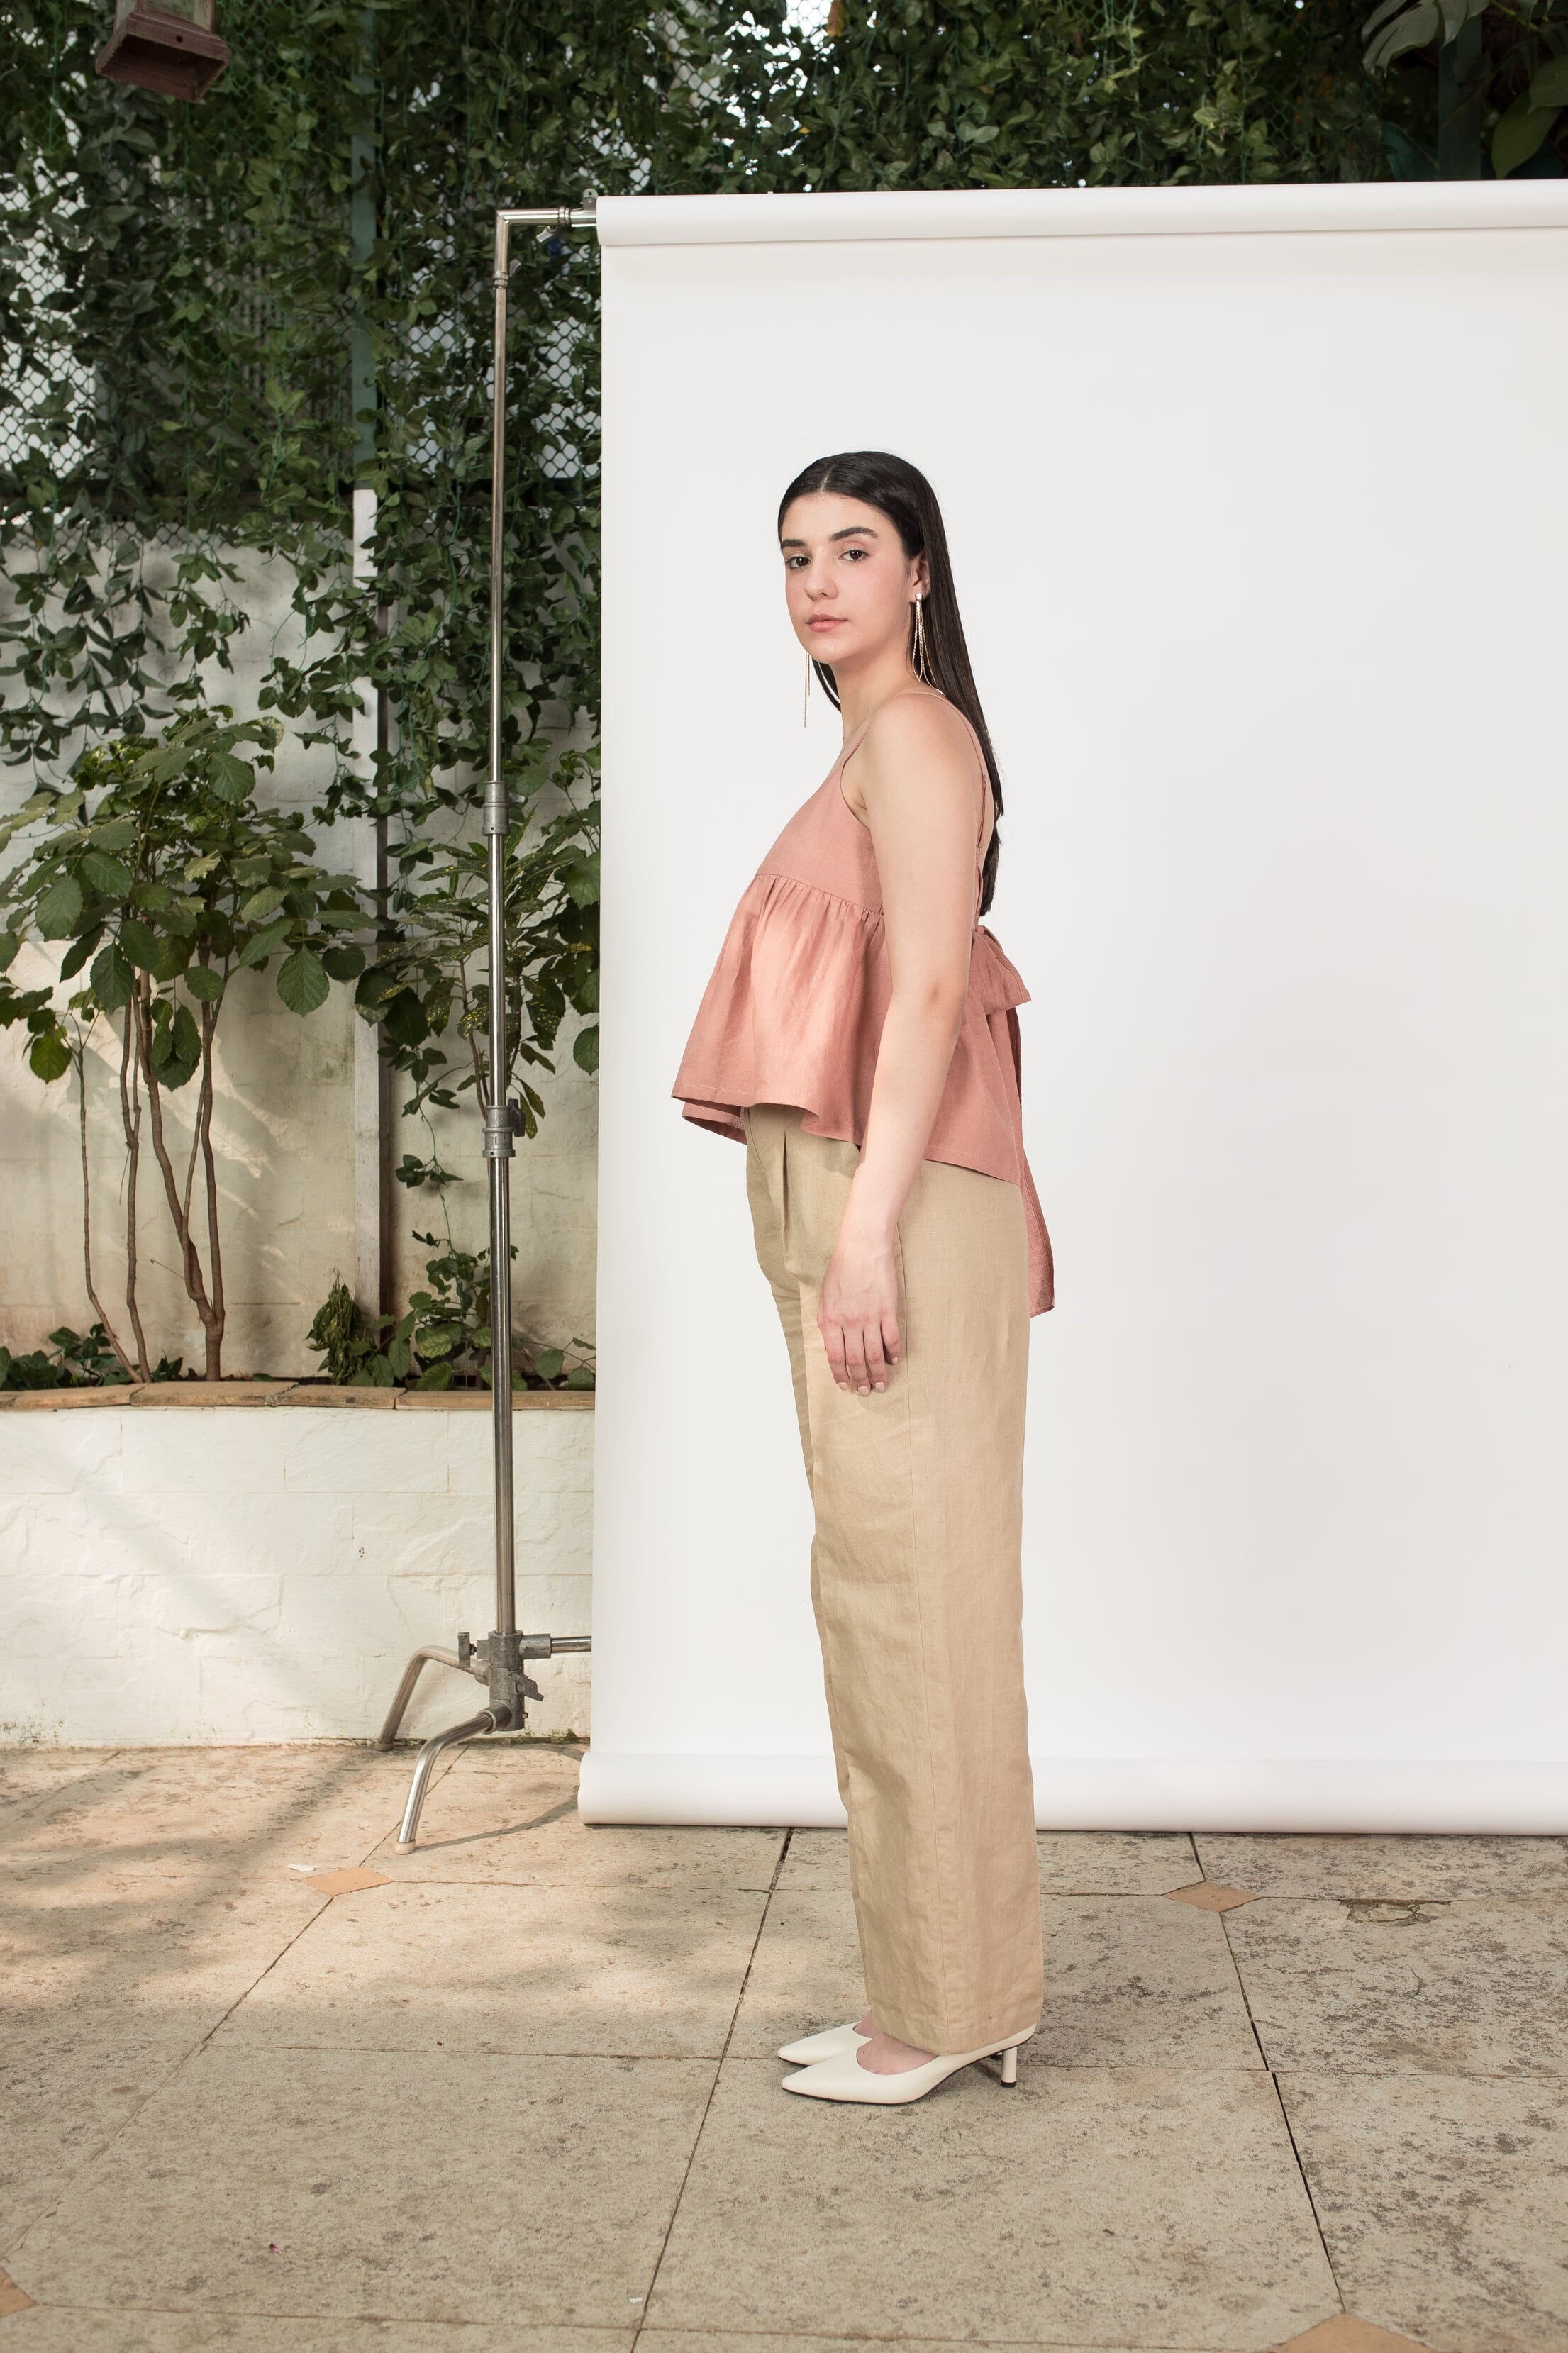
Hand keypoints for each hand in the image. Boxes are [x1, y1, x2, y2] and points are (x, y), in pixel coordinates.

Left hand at [818, 1220, 900, 1395]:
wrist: (862, 1247)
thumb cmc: (841, 1269)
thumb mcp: (824, 1297)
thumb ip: (825, 1323)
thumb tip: (829, 1347)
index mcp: (831, 1319)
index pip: (835, 1356)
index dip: (839, 1374)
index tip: (845, 1386)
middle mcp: (850, 1322)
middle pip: (855, 1359)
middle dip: (860, 1379)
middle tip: (865, 1392)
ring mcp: (870, 1316)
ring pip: (874, 1353)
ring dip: (878, 1372)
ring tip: (881, 1385)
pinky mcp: (888, 1309)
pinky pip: (891, 1337)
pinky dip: (893, 1352)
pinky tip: (894, 1361)